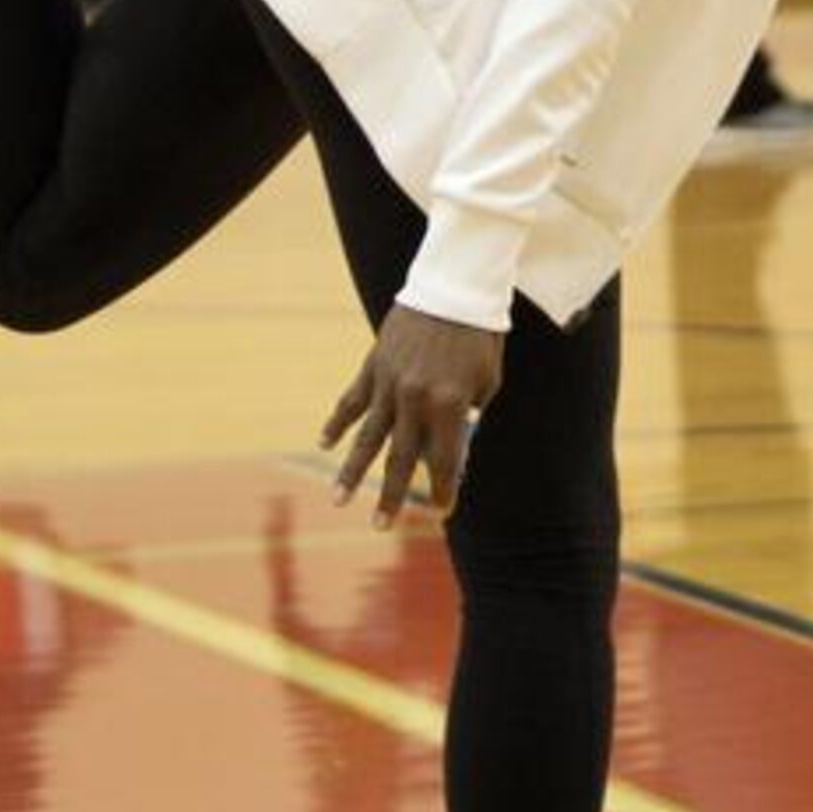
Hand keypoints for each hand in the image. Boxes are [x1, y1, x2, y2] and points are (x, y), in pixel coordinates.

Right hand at [321, 303, 504, 527]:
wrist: (455, 284)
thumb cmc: (480, 334)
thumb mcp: (488, 379)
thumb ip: (469, 414)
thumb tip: (453, 445)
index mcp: (450, 403)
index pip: (443, 460)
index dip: (444, 489)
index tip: (442, 513)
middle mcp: (415, 398)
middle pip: (400, 458)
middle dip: (392, 495)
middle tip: (381, 526)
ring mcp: (390, 381)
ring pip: (367, 435)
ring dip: (353, 470)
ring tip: (340, 500)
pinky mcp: (374, 364)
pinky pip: (352, 399)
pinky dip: (337, 421)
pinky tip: (324, 443)